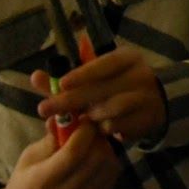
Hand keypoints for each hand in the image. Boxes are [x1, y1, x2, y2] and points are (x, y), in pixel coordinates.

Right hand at [0, 120, 120, 188]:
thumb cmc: (23, 185)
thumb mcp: (28, 158)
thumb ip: (50, 138)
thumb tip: (66, 115)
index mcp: (43, 181)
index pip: (74, 152)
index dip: (85, 131)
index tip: (85, 119)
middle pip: (96, 159)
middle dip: (97, 138)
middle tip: (92, 131)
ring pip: (109, 168)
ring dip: (106, 151)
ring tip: (95, 145)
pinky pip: (111, 181)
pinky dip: (108, 166)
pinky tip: (97, 161)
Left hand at [34, 46, 166, 145]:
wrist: (153, 103)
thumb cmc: (116, 86)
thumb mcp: (95, 78)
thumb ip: (66, 80)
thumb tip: (35, 77)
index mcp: (128, 58)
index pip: (105, 64)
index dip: (83, 74)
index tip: (61, 84)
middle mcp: (140, 74)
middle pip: (102, 88)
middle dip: (71, 100)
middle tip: (45, 109)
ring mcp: (147, 97)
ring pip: (111, 108)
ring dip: (91, 116)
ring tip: (81, 120)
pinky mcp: (148, 118)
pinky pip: (119, 126)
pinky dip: (105, 128)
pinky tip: (97, 129)